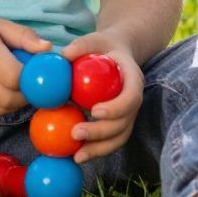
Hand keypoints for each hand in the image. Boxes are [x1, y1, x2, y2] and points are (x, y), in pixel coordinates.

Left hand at [56, 30, 144, 162]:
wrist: (115, 55)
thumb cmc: (103, 47)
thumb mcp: (94, 40)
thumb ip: (81, 45)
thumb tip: (64, 55)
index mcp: (133, 79)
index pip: (131, 97)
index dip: (116, 107)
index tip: (94, 111)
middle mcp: (134, 100)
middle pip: (124, 122)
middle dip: (101, 132)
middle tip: (75, 134)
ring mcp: (128, 115)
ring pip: (120, 137)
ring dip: (99, 149)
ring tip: (77, 157)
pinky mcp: (118, 124)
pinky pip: (110, 141)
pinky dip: (95, 150)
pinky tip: (76, 156)